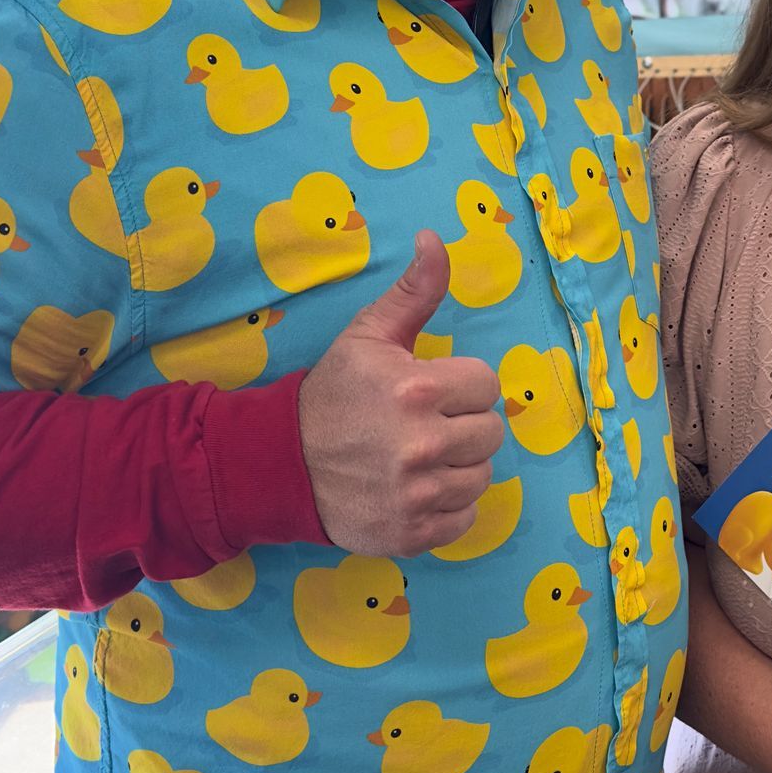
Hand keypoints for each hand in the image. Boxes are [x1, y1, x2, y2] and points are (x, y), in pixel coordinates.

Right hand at [296, 232, 504, 556]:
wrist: (280, 463)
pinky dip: (447, 506)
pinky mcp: (412, 533)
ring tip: (421, 457)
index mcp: (416, 390)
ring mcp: (418, 494)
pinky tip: (417, 489)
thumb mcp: (368, 336)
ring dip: (458, 467)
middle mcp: (422, 444)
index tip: (432, 392)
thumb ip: (414, 291)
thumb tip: (435, 239)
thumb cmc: (332, 395)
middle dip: (464, 425)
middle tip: (427, 425)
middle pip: (490, 432)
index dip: (461, 386)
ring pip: (481, 476)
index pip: (486, 385)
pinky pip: (464, 519)